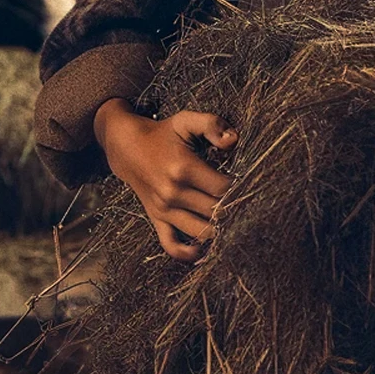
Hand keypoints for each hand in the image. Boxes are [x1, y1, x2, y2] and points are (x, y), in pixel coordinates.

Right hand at [94, 97, 236, 261]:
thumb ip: (211, 124)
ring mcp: (164, 209)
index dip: (239, 187)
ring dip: (219, 229)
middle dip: (233, 208)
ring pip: (201, 231)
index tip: (247, 182)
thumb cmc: (163, 134)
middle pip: (215, 212)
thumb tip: (233, 140)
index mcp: (183, 167)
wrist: (128, 147)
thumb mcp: (185, 121)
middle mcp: (173, 192)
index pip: (223, 188)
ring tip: (230, 218)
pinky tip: (201, 249)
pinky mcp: (157, 219)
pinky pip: (171, 245)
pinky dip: (187, 252)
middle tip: (244, 201)